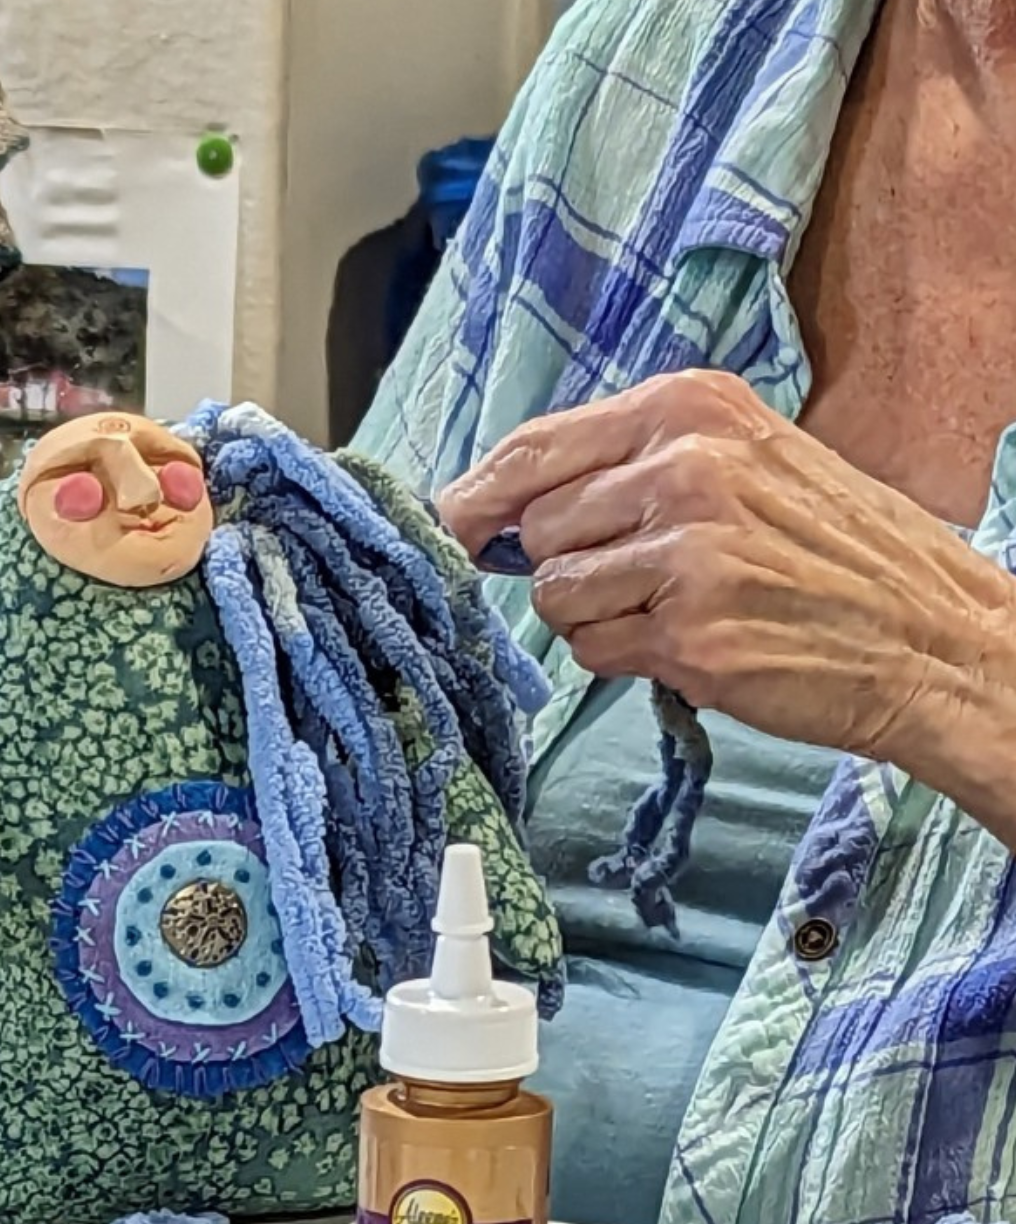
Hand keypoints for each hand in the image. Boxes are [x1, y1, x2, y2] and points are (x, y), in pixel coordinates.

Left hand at [435, 370, 1015, 773]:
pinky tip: (688, 642)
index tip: (452, 525)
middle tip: (633, 577)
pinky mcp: (688, 634)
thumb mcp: (741, 460)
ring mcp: (686, 553)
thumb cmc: (828, 550)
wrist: (928, 632)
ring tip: (670, 608)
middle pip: (535, 530)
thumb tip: (497, 509)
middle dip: (563, 564)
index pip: (532, 449)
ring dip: (593, 616)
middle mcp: (684, 469)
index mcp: (690, 409)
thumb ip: (626, 467)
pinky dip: (623, 658)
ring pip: (554, 596)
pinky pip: (592, 651)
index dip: (476, 496)